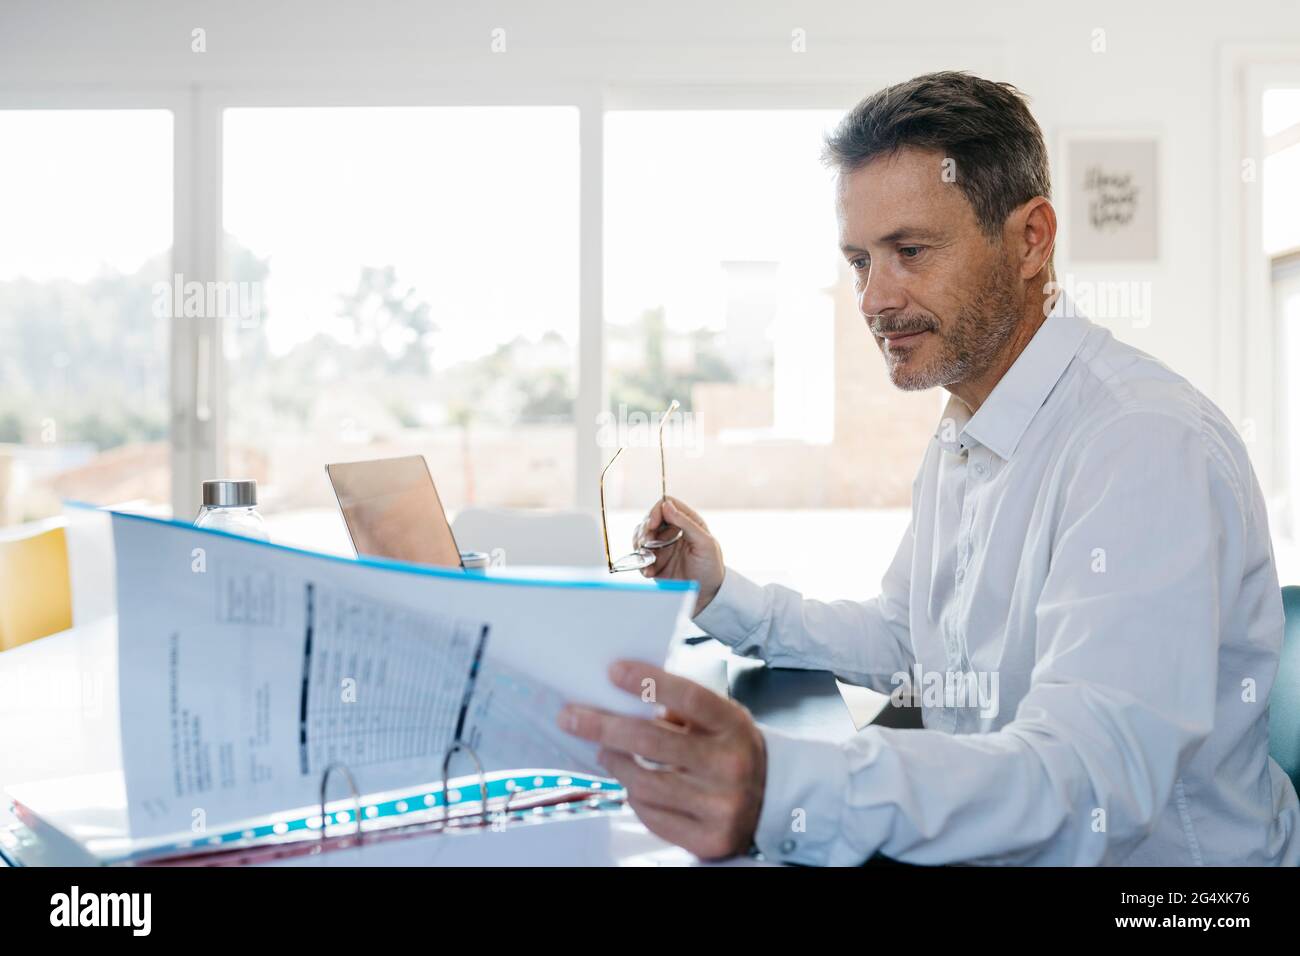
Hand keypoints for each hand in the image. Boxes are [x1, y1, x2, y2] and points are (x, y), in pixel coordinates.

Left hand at [557, 660, 765, 860]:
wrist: (776, 799)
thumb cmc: (734, 748)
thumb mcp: (723, 718)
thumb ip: (683, 708)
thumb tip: (626, 697)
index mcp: (733, 727)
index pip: (688, 698)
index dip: (648, 683)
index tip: (613, 672)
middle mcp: (729, 766)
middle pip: (652, 742)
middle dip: (603, 727)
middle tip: (571, 716)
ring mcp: (718, 806)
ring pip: (644, 782)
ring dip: (614, 763)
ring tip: (604, 751)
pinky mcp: (707, 839)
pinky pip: (652, 815)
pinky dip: (634, 797)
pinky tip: (631, 783)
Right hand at [634, 496, 723, 615]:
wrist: (706, 596)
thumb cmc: (711, 568)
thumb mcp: (704, 543)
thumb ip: (686, 523)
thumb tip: (667, 506)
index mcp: (689, 522)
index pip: (666, 505)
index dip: (657, 512)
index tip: (652, 525)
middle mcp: (673, 531)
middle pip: (649, 519)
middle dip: (645, 531)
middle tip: (647, 544)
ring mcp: (662, 546)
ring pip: (641, 536)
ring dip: (640, 546)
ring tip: (649, 559)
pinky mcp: (655, 561)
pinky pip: (640, 556)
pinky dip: (641, 562)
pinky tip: (649, 571)